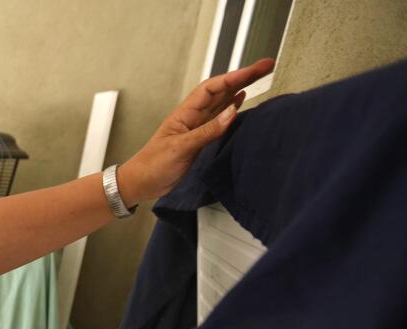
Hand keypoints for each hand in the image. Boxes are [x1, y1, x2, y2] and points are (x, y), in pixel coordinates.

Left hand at [119, 58, 274, 203]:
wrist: (140, 184)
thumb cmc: (152, 166)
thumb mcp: (181, 148)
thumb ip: (206, 131)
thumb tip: (231, 112)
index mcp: (185, 114)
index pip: (213, 88)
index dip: (235, 76)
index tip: (256, 69)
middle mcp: (192, 117)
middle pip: (221, 90)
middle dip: (243, 76)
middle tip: (266, 66)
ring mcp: (196, 127)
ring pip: (222, 101)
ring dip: (240, 88)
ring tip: (260, 76)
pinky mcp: (199, 139)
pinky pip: (219, 118)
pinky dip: (231, 107)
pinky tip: (240, 100)